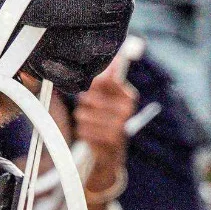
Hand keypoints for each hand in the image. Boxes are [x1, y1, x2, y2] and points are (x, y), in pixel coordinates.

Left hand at [0, 0, 132, 91]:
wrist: (14, 10)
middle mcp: (118, 6)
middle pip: (98, 12)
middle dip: (52, 8)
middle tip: (23, 4)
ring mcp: (108, 41)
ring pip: (84, 46)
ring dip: (46, 36)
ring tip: (26, 25)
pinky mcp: (91, 70)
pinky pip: (74, 76)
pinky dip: (48, 66)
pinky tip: (33, 50)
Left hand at [70, 59, 137, 199]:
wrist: (111, 151)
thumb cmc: (106, 118)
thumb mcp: (107, 97)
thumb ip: (106, 79)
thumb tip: (114, 58)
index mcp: (129, 96)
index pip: (105, 79)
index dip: (92, 83)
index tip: (93, 87)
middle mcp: (127, 109)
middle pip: (87, 97)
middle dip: (83, 104)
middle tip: (92, 111)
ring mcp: (120, 125)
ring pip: (81, 113)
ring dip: (82, 118)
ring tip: (93, 124)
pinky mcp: (110, 140)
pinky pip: (81, 129)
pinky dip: (82, 131)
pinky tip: (93, 135)